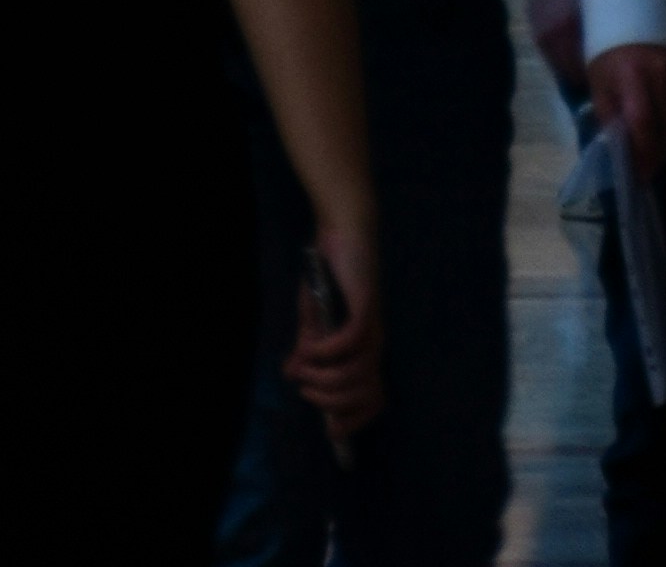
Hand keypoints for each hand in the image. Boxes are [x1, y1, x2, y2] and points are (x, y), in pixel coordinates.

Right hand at [283, 214, 385, 448]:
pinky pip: (350, 341)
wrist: (342, 234)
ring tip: (304, 366)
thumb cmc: (330, 277)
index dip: (356, 421)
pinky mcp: (365, 306)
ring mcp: (372, 327)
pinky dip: (328, 350)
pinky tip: (310, 345)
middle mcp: (374, 345)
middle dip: (330, 401)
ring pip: (355, 373)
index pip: (374, 400)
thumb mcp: (312, 321)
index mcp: (365, 353)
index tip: (331, 431)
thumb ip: (306, 350)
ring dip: (324, 377)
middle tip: (306, 388)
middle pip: (362, 395)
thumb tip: (291, 375)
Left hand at [587, 36, 665, 174]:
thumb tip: (621, 153)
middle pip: (665, 124)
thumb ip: (609, 117)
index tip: (640, 174)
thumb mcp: (599, 85)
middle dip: (656, 152)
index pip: (642, 120)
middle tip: (647, 167)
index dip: (643, 151)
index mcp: (631, 72)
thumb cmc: (609, 55)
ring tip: (655, 149)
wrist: (631, 17)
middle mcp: (660, 69)